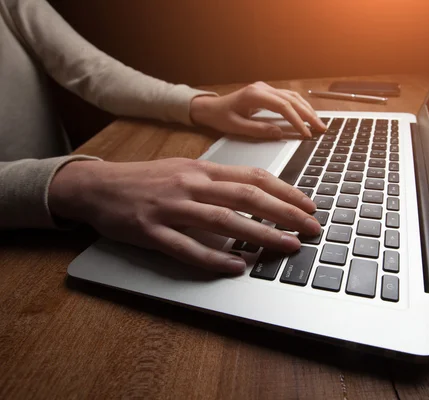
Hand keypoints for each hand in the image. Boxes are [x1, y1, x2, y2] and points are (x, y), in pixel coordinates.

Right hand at [48, 159, 319, 273]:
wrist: (97, 185)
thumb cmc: (146, 179)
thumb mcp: (185, 170)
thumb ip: (217, 181)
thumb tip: (255, 193)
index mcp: (201, 169)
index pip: (253, 177)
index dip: (285, 191)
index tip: (308, 204)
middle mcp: (190, 184)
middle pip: (246, 196)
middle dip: (285, 212)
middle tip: (311, 227)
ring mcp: (170, 208)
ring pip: (223, 221)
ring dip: (260, 234)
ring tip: (287, 245)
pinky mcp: (150, 231)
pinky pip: (186, 248)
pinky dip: (214, 259)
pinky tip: (236, 267)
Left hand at [190, 81, 326, 138]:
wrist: (210, 107)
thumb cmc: (221, 118)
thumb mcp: (236, 127)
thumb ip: (258, 130)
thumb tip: (279, 133)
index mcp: (255, 95)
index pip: (283, 106)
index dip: (297, 120)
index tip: (306, 133)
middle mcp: (263, 88)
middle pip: (292, 100)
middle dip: (308, 115)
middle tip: (321, 129)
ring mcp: (266, 88)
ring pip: (293, 97)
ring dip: (307, 110)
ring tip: (319, 123)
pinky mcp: (267, 92)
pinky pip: (288, 97)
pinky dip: (300, 106)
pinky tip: (308, 115)